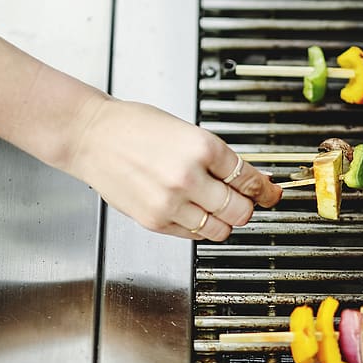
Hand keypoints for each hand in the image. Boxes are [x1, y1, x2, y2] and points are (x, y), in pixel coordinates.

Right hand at [66, 96, 281, 237]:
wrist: (91, 136)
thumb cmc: (134, 127)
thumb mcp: (186, 131)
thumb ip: (218, 158)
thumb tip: (251, 179)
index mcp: (203, 147)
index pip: (249, 179)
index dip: (265, 189)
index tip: (270, 193)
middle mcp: (189, 177)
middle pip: (241, 210)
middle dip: (247, 207)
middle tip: (243, 201)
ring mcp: (172, 202)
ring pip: (221, 229)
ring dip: (225, 221)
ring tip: (215, 206)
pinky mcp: (156, 220)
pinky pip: (194, 235)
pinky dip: (201, 226)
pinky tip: (192, 210)